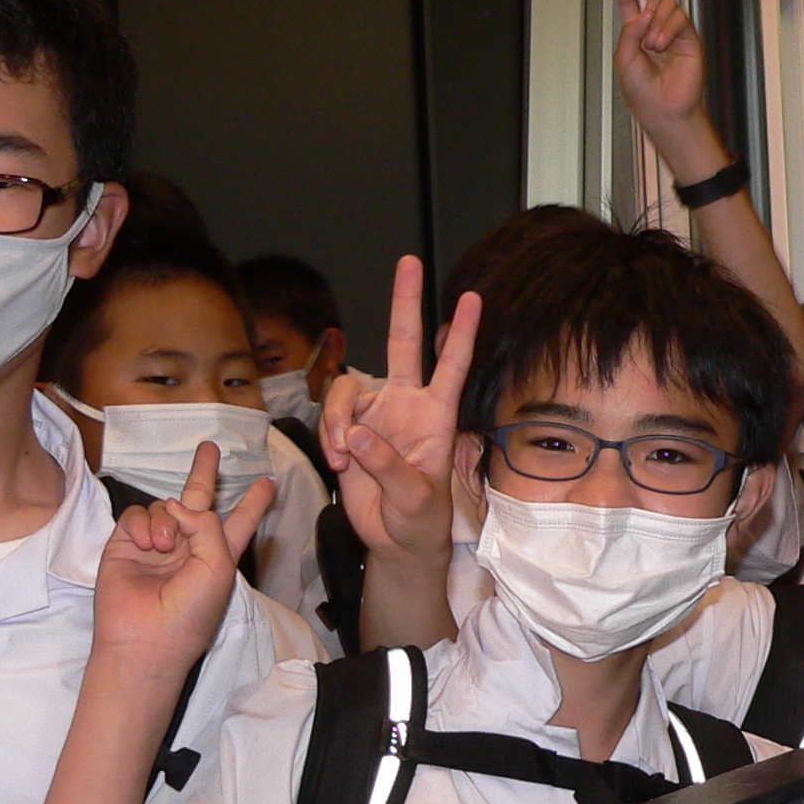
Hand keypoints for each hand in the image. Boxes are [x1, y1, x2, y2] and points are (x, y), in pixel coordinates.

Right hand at [91, 446, 274, 680]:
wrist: (145, 638)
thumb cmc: (191, 612)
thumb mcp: (218, 566)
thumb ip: (206, 525)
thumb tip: (176, 504)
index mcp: (218, 554)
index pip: (240, 522)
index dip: (253, 503)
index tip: (268, 483)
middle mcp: (188, 546)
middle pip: (199, 501)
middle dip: (204, 473)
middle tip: (210, 447)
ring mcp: (155, 545)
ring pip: (164, 507)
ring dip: (166, 520)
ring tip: (164, 546)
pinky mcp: (126, 544)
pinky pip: (136, 516)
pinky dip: (143, 525)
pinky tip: (146, 544)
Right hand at [320, 255, 477, 564]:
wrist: (395, 540)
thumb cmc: (419, 520)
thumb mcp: (413, 499)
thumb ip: (387, 466)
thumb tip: (356, 435)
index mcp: (436, 416)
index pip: (453, 366)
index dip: (462, 334)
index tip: (473, 299)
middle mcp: (407, 405)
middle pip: (405, 343)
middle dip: (405, 303)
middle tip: (408, 262)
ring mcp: (377, 414)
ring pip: (348, 388)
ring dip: (338, 419)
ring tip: (343, 456)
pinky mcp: (350, 428)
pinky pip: (332, 414)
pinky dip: (329, 435)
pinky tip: (338, 461)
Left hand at [610, 0, 723, 179]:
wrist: (663, 109)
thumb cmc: (642, 91)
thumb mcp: (624, 58)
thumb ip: (630, 30)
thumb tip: (645, 10)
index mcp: (636, 34)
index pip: (631, 2)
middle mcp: (655, 29)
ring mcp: (674, 33)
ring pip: (666, 5)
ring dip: (655, 21)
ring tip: (651, 45)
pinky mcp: (690, 39)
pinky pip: (679, 18)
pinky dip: (667, 29)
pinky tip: (661, 45)